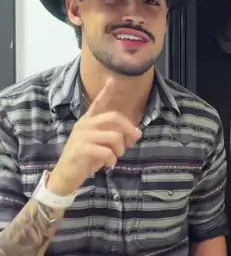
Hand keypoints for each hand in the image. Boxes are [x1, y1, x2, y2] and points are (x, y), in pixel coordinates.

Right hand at [48, 78, 141, 195]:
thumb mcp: (103, 146)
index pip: (98, 103)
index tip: (112, 79)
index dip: (106, 92)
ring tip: (114, 157)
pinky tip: (107, 164)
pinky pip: (107, 151)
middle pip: (113, 117)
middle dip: (127, 129)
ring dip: (120, 150)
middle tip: (131, 143)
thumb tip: (137, 133)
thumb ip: (117, 138)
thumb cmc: (85, 159)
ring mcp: (82, 136)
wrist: (66, 176)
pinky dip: (112, 159)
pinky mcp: (82, 149)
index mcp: (88, 121)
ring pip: (114, 136)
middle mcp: (85, 125)